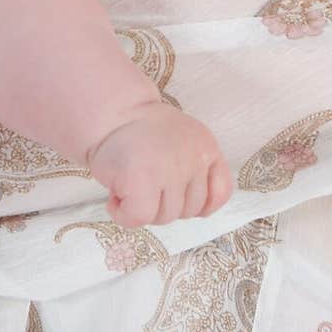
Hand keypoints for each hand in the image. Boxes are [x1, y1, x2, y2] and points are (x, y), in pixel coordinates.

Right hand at [88, 102, 233, 228]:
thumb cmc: (141, 133)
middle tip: (143, 183)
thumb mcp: (183, 142)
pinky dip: (123, 215)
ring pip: (164, 217)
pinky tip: (116, 199)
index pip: (220, 192)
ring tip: (129, 183)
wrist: (111, 113)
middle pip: (188, 211)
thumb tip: (196, 210)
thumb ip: (196, 169)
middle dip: (163, 204)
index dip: (199, 204)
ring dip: (142, 209)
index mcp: (206, 147)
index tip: (176, 194)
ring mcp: (169, 169)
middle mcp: (192, 158)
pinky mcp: (142, 180)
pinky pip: (139, 218)